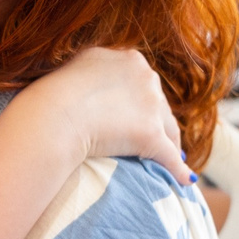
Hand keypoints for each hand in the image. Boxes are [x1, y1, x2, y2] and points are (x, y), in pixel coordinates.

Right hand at [21, 47, 191, 183]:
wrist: (53, 116)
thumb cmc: (54, 94)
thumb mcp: (77, 67)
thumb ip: (94, 70)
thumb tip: (96, 81)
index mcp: (128, 59)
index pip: (144, 83)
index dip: (143, 101)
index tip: (140, 114)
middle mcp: (145, 77)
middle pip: (159, 105)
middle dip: (158, 122)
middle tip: (157, 139)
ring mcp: (150, 106)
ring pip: (169, 129)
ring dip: (171, 145)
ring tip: (172, 160)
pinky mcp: (151, 135)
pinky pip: (170, 155)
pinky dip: (179, 169)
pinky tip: (185, 179)